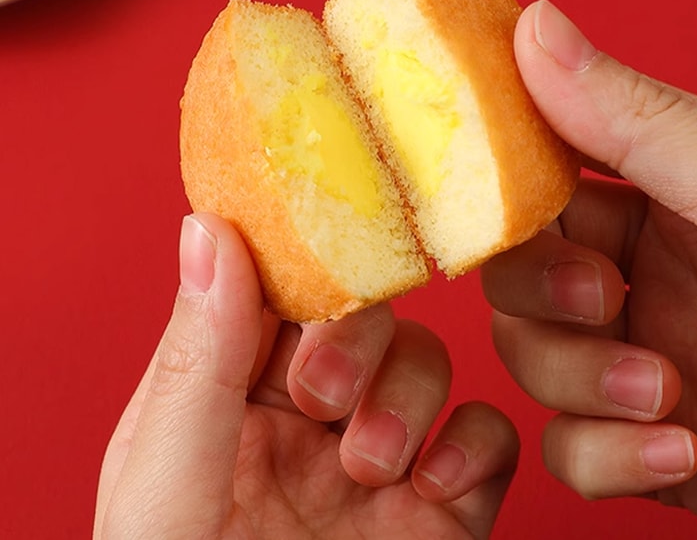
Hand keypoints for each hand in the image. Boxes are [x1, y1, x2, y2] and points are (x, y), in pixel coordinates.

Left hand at [95, 213, 517, 538]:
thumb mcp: (171, 484)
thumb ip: (198, 356)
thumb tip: (207, 227)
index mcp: (226, 398)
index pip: (273, 289)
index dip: (301, 258)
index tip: (327, 229)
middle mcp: (304, 420)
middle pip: (360, 315)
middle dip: (356, 338)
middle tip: (326, 394)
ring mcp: (378, 460)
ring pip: (427, 361)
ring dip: (411, 397)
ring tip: (375, 466)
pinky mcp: (444, 509)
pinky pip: (486, 438)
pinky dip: (473, 448)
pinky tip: (435, 490)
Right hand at [482, 0, 696, 538]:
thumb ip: (634, 117)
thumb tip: (533, 25)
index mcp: (668, 203)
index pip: (548, 176)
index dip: (508, 180)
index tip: (484, 184)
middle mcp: (644, 279)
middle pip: (518, 270)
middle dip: (539, 288)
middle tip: (596, 296)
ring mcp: (639, 364)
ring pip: (531, 358)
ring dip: (580, 380)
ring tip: (666, 392)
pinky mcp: (645, 452)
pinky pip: (570, 449)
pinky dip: (608, 455)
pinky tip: (683, 453)